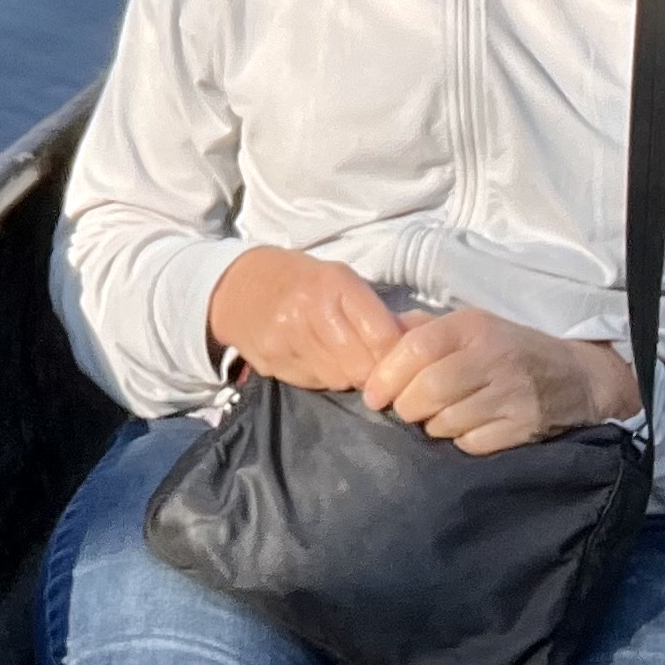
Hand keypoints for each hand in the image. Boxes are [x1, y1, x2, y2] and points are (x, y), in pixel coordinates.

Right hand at [205, 247, 405, 393]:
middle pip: (363, 366)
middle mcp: (311, 309)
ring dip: (349, 376)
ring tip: (342, 360)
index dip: (398, 357)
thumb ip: (378, 311)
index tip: (402, 362)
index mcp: (336, 283)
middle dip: (373, 372)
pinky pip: (315, 383)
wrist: (240, 287)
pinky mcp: (273, 361)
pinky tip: (317, 361)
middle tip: (372, 366)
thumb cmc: (302, 281)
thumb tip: (425, 336)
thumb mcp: (341, 281)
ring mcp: (289, 337)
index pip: (382, 336)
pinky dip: (324, 378)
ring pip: (340, 380)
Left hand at [358, 305, 641, 457]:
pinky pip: (472, 444)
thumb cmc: (508, 350)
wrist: (576, 377)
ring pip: (446, 421)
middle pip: (427, 389)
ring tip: (436, 418)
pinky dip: (459, 442)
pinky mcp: (524, 427)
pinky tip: (464, 429)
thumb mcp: (469, 327)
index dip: (386, 375)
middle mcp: (492, 357)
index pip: (416, 348)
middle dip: (405, 407)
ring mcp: (511, 394)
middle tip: (404, 411)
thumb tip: (374, 337)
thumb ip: (421, 330)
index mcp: (472, 326)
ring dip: (431, 426)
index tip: (372, 395)